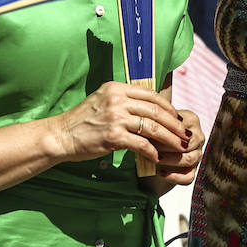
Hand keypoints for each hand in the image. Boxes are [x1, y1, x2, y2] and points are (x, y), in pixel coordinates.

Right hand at [51, 82, 189, 164]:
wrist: (62, 135)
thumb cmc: (82, 121)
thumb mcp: (102, 101)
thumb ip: (122, 101)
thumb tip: (148, 109)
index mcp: (114, 88)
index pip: (150, 94)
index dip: (167, 107)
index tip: (176, 117)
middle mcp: (116, 99)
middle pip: (155, 110)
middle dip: (173, 124)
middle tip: (184, 134)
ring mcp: (115, 117)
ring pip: (152, 127)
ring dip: (169, 139)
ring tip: (178, 147)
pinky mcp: (113, 136)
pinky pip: (142, 144)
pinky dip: (153, 152)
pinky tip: (156, 158)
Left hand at [152, 107, 202, 185]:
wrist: (151, 147)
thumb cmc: (152, 130)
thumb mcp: (154, 122)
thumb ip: (154, 122)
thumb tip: (146, 128)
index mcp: (191, 119)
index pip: (181, 128)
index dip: (163, 133)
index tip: (147, 135)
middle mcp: (198, 136)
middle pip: (187, 144)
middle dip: (166, 147)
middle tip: (149, 148)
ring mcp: (198, 154)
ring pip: (189, 159)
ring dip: (169, 160)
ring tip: (152, 159)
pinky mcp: (194, 170)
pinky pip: (189, 177)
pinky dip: (174, 176)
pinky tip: (160, 172)